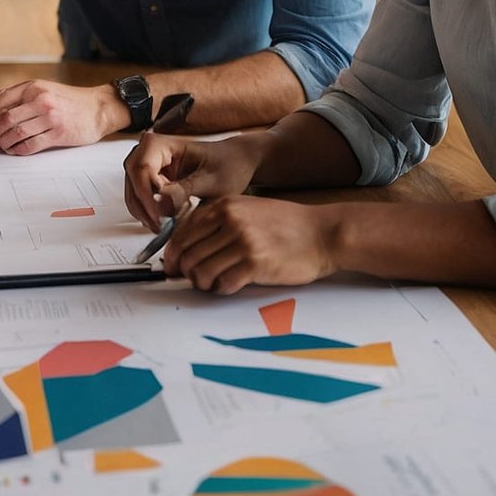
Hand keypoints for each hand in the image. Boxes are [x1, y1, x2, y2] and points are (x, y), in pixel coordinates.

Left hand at [0, 79, 124, 154]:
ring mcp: (49, 116)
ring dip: (1, 143)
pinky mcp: (58, 133)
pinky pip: (30, 145)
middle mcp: (40, 99)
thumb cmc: (68, 101)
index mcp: (32, 87)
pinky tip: (14, 150)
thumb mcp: (42, 89)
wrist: (98, 108)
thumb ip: (18, 97)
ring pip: (15, 133)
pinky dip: (17, 150)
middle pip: (3, 118)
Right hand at [122, 132, 264, 228]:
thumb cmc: (229, 164)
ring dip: (145, 211)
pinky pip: (140, 196)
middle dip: (144, 206)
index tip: (159, 217)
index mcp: (165, 143)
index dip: (147, 196)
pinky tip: (164, 221)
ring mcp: (150, 165)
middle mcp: (152, 151)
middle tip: (159, 226)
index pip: (142, 168)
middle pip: (133, 179)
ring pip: (133, 190)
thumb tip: (161, 203)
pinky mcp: (153, 178)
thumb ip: (186, 190)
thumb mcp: (212, 181)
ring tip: (164, 227)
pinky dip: (148, 211)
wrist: (237, 163)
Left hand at [164, 196, 340, 294]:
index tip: (173, 266)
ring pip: (201, 272)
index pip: (182, 233)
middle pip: (187, 255)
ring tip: (213, 283)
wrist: (321, 233)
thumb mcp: (248, 209)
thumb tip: (187, 246)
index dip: (173, 254)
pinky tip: (230, 285)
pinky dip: (221, 290)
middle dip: (186, 272)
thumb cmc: (286, 224)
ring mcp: (243, 242)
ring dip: (203, 284)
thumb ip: (218, 222)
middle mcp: (230, 220)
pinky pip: (223, 284)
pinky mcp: (256, 264)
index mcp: (225, 205)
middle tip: (194, 279)